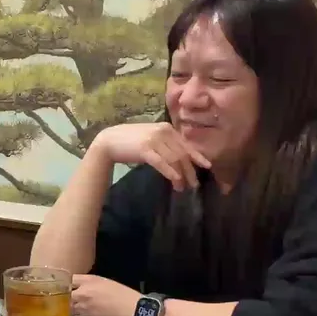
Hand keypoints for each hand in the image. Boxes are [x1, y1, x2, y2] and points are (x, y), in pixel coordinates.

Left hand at [71, 274, 139, 315]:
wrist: (134, 313)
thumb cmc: (123, 295)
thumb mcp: (106, 282)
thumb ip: (89, 282)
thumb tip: (78, 286)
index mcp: (88, 282)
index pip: (69, 280)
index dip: (68, 283)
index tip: (68, 286)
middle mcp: (82, 294)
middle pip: (64, 295)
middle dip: (65, 296)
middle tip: (68, 298)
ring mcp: (82, 309)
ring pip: (68, 308)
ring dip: (70, 308)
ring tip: (74, 308)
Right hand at [91, 123, 210, 190]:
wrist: (109, 141)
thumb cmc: (130, 141)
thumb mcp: (152, 138)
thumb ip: (166, 144)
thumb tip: (181, 159)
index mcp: (166, 128)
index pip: (186, 144)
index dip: (197, 157)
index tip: (207, 166)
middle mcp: (162, 132)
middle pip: (182, 153)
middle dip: (190, 170)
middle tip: (194, 184)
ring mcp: (154, 140)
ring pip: (174, 159)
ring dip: (180, 175)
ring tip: (182, 187)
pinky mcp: (145, 149)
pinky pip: (162, 162)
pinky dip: (170, 171)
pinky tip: (175, 179)